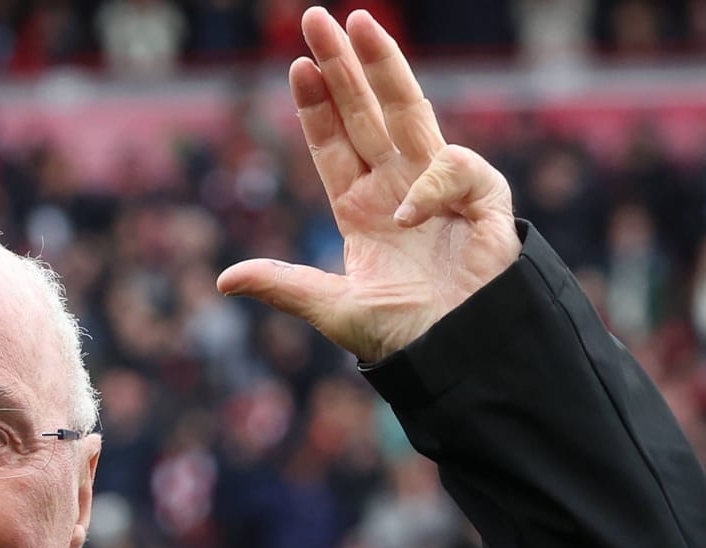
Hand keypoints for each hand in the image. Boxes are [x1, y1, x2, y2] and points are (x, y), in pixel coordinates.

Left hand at [217, 8, 517, 362]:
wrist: (460, 357)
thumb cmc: (404, 336)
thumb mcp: (334, 310)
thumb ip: (285, 286)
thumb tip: (224, 280)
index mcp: (360, 209)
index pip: (333, 144)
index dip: (316, 105)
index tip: (297, 65)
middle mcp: (396, 188)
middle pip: (366, 112)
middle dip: (343, 66)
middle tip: (317, 20)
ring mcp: (439, 188)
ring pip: (409, 112)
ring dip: (384, 67)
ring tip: (360, 24)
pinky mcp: (481, 199)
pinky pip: (453, 168)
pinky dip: (431, 184)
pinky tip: (411, 215)